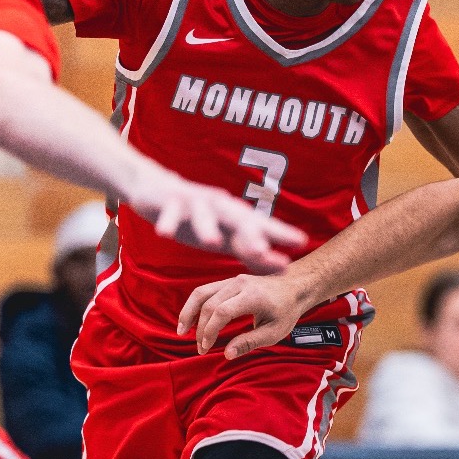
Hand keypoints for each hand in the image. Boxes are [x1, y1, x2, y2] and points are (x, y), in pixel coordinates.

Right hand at [125, 168, 304, 272]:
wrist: (158, 189)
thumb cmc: (201, 219)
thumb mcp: (227, 238)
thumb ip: (252, 252)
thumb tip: (284, 268)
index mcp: (237, 217)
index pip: (262, 226)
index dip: (280, 233)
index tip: (301, 242)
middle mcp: (221, 207)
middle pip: (239, 219)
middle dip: (251, 234)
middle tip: (262, 251)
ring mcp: (195, 203)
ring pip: (204, 215)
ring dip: (208, 228)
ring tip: (214, 244)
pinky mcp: (170, 202)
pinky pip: (170, 213)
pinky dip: (168, 223)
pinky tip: (165, 235)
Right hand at [177, 273, 306, 357]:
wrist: (294, 286)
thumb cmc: (286, 311)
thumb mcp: (274, 332)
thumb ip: (250, 342)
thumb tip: (227, 354)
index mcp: (253, 296)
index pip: (222, 312)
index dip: (210, 331)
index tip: (206, 348)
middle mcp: (240, 284)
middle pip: (209, 304)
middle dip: (200, 328)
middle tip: (200, 349)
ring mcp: (232, 280)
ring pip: (201, 293)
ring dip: (188, 312)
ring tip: (181, 331)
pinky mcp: (228, 281)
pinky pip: (205, 291)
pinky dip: (194, 305)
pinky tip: (189, 319)